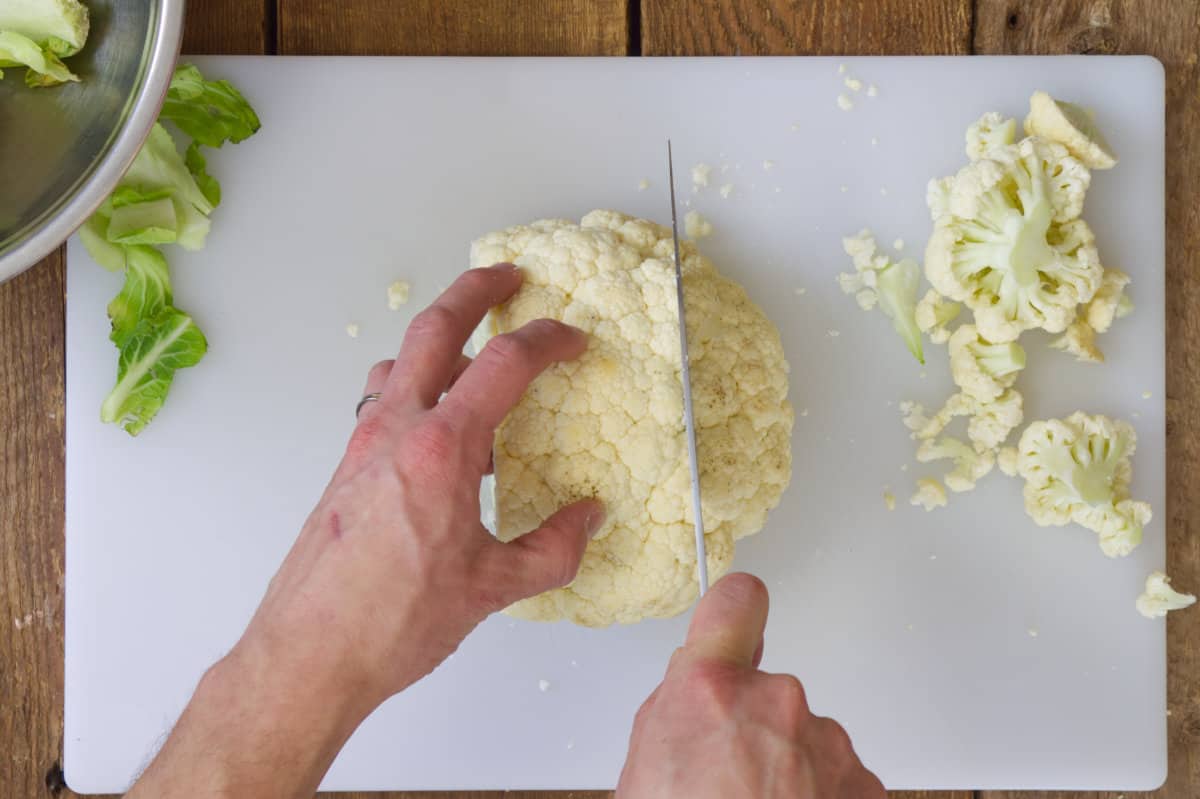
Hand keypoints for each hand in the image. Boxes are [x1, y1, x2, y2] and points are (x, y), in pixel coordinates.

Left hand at [243, 262, 602, 706]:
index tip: (571, 339)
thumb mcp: (492, 589)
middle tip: (506, 278)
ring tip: (473, 355)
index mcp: (441, 449)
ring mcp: (362, 446)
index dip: (547, 341)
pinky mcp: (345, 470)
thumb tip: (586, 520)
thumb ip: (552, 549)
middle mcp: (395, 431)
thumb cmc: (391, 622)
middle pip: (434, 329)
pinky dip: (414, 391)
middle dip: (474, 291)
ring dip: (438, 344)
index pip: (503, 364)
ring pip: (399, 364)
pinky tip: (439, 433)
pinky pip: (382, 404)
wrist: (307, 655)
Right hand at [616, 574, 885, 798]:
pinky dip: (817, 798)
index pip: (736, 601)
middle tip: (725, 780)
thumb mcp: (643, 771)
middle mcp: (776, 703)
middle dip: (752, 724)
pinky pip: (834, 776)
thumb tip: (696, 695)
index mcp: (709, 690)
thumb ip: (678, 711)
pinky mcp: (863, 785)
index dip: (734, 609)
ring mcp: (826, 745)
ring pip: (803, 737)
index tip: (737, 612)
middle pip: (767, 688)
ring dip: (787, 768)